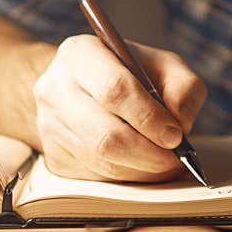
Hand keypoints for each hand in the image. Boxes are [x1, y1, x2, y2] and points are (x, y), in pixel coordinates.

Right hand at [32, 35, 206, 182]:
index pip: (113, 89)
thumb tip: (179, 124)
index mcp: (81, 53)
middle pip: (104, 134)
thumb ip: (183, 87)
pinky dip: (125, 178)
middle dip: (147, 153)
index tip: (175, 136)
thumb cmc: (133, 73)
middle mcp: (55, 88)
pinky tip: (142, 167)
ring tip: (164, 164)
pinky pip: (93, 177)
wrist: (89, 87)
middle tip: (174, 159)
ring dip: (140, 169)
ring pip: (100, 160)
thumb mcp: (165, 66)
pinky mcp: (52, 155)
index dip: (148, 118)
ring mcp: (48, 124)